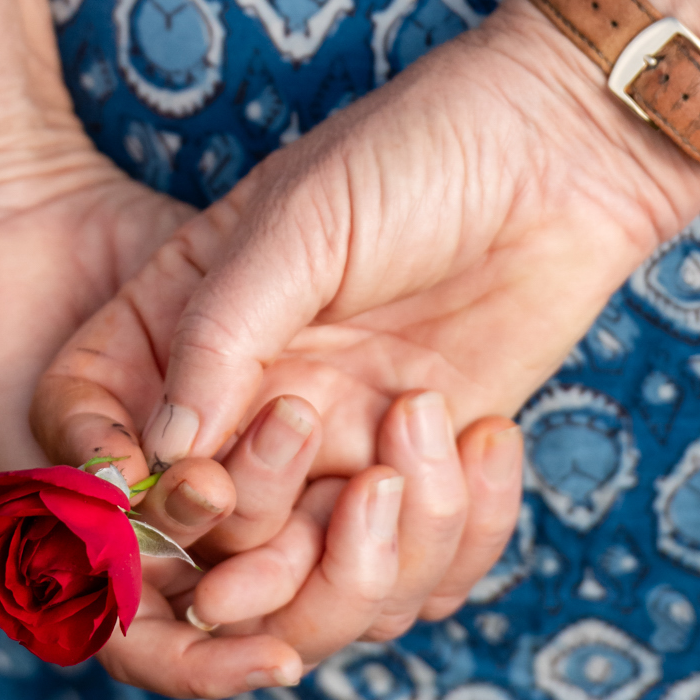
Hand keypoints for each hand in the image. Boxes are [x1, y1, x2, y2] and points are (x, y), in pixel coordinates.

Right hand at [35, 0, 699, 662]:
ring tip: (419, 468)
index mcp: (200, 324)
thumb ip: (226, 322)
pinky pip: (415, 555)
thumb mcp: (306, 211)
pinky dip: (442, 540)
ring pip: (319, 570)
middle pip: (218, 548)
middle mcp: (264, 390)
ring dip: (363, 559)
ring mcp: (350, 427)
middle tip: (309, 518)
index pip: (126, 455)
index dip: (131, 511)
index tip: (163, 522)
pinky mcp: (439, 450)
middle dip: (260, 561)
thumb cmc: (425, 140)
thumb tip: (163, 447)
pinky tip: (476, 457)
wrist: (573, 128)